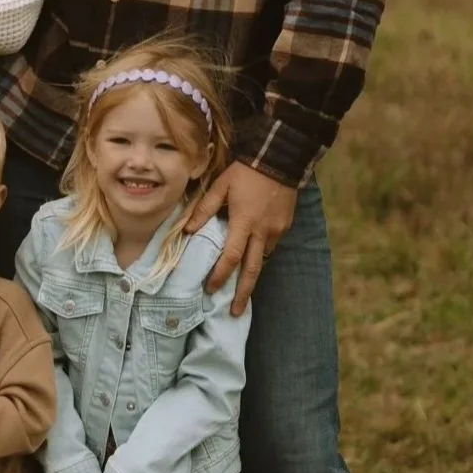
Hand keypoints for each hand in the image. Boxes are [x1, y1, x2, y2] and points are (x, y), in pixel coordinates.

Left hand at [190, 162, 298, 315]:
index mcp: (244, 222)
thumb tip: (187, 230)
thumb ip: (204, 209)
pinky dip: (260, 255)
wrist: (279, 159)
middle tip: (236, 312)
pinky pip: (270, 246)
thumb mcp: (221, 185)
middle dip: (243, 294)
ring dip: (251, 275)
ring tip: (241, 290)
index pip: (231, 257)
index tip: (211, 290)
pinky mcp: (284, 226)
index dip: (220, 275)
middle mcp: (262, 232)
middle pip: (252, 270)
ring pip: (262, 259)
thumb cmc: (245, 172)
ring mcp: (276, 231)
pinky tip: (252, 259)